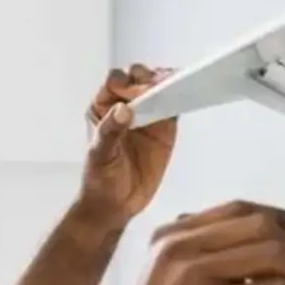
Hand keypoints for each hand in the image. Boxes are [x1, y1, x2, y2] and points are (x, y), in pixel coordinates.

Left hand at [79, 64, 178, 222]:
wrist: (116, 205)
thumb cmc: (100, 179)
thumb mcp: (100, 155)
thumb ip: (110, 131)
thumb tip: (124, 109)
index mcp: (103, 107)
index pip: (115, 82)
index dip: (125, 82)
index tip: (133, 95)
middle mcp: (125, 105)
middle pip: (138, 79)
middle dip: (147, 79)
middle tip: (155, 90)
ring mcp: (147, 115)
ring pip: (158, 88)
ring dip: (166, 83)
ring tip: (173, 88)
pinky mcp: (165, 128)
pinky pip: (173, 106)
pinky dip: (179, 98)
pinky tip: (184, 95)